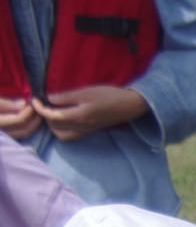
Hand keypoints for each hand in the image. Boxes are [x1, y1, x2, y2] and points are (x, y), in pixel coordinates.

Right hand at [0, 97, 40, 140]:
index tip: (33, 103)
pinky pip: (19, 134)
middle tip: (39, 110)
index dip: (29, 111)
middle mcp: (3, 133)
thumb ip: (7, 104)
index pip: (19, 120)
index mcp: (0, 123)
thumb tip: (23, 104)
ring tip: (36, 114)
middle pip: (24, 130)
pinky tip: (29, 119)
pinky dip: (26, 127)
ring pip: (23, 134)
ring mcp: (4, 136)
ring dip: (33, 125)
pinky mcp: (5, 136)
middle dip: (35, 121)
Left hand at [33, 85, 147, 141]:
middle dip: (45, 117)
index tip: (35, 99)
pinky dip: (63, 128)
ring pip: (62, 135)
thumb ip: (66, 97)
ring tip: (53, 112)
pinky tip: (64, 117)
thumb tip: (49, 99)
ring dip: (53, 125)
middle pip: (55, 128)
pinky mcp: (90, 130)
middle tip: (44, 104)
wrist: (130, 106)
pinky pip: (71, 135)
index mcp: (80, 116)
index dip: (40, 109)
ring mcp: (87, 130)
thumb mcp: (86, 92)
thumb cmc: (109, 95)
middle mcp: (82, 126)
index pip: (53, 117)